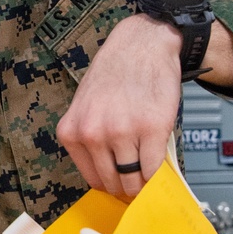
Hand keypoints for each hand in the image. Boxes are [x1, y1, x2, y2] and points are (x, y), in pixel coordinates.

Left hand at [56, 15, 182, 197]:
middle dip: (127, 188)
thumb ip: (91, 140)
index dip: (110, 186)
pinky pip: (154, 167)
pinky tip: (160, 166)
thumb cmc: (114, 75)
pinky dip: (159, 174)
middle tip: (139, 184)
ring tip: (149, 174)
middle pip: (112, 183)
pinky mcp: (151, 128)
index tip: (121, 187)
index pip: (92, 179)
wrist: (140, 45)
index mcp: (72, 131)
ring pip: (134, 180)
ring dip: (144, 183)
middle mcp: (93, 134)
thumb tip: (109, 177)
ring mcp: (122, 132)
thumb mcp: (86, 108)